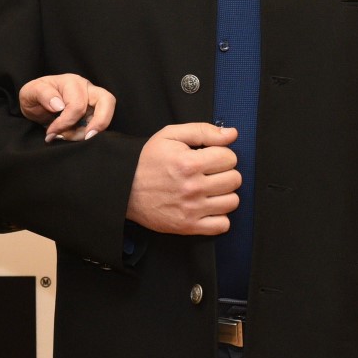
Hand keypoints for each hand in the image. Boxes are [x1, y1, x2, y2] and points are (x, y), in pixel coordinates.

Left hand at [19, 74, 116, 142]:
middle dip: (99, 123)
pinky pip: (99, 124)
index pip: (77, 106)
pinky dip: (88, 133)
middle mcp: (86, 89)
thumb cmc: (34, 95)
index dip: (65, 123)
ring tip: (69, 137)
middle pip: (107, 100)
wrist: (35, 103)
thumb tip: (59, 105)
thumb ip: (43, 94)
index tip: (51, 133)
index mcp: (71, 82)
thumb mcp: (30, 92)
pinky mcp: (94, 113)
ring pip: (106, 114)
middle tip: (86, 138)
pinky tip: (73, 137)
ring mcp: (92, 101)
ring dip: (90, 131)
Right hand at [125, 123, 239, 234]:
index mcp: (189, 163)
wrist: (123, 188)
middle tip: (211, 172)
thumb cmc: (146, 161)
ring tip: (210, 189)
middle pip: (235, 179)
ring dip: (224, 194)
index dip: (222, 154)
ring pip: (232, 201)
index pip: (230, 157)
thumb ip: (202, 131)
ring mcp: (191, 209)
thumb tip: (232, 134)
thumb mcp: (170, 136)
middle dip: (225, 172)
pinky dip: (220, 217)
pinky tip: (208, 206)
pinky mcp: (188, 226)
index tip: (211, 157)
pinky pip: (222, 225)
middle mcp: (192, 187)